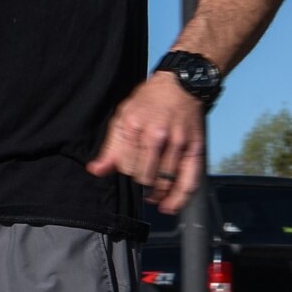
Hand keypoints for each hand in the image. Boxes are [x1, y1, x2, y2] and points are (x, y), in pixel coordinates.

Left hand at [86, 74, 204, 213]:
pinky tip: (170, 206)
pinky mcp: (195, 149)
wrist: (182, 85)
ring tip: (154, 194)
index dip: (127, 171)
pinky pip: (189, 181)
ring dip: (157, 193)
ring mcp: (178, 143)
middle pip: (144, 177)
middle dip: (142, 182)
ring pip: (164, 182)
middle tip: (144, 177)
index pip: (126, 166)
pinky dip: (179, 199)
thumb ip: (111, 147)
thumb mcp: (124, 117)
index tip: (131, 166)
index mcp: (135, 126)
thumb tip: (96, 171)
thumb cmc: (150, 101)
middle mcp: (156, 135)